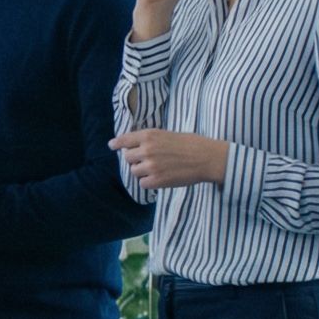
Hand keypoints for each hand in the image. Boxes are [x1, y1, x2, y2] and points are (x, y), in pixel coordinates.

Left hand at [110, 129, 228, 189]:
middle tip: (147, 161)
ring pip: (134, 171)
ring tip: (157, 169)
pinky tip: (159, 178)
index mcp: (149, 135)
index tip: (112, 145)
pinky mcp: (157, 180)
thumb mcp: (167, 134)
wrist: (206, 158)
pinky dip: (149, 182)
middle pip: (127, 158)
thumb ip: (151, 140)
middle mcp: (146, 150)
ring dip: (142, 171)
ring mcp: (150, 166)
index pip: (125, 140)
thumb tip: (136, 146)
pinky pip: (143, 183)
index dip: (117, 143)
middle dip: (134, 160)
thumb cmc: (191, 144)